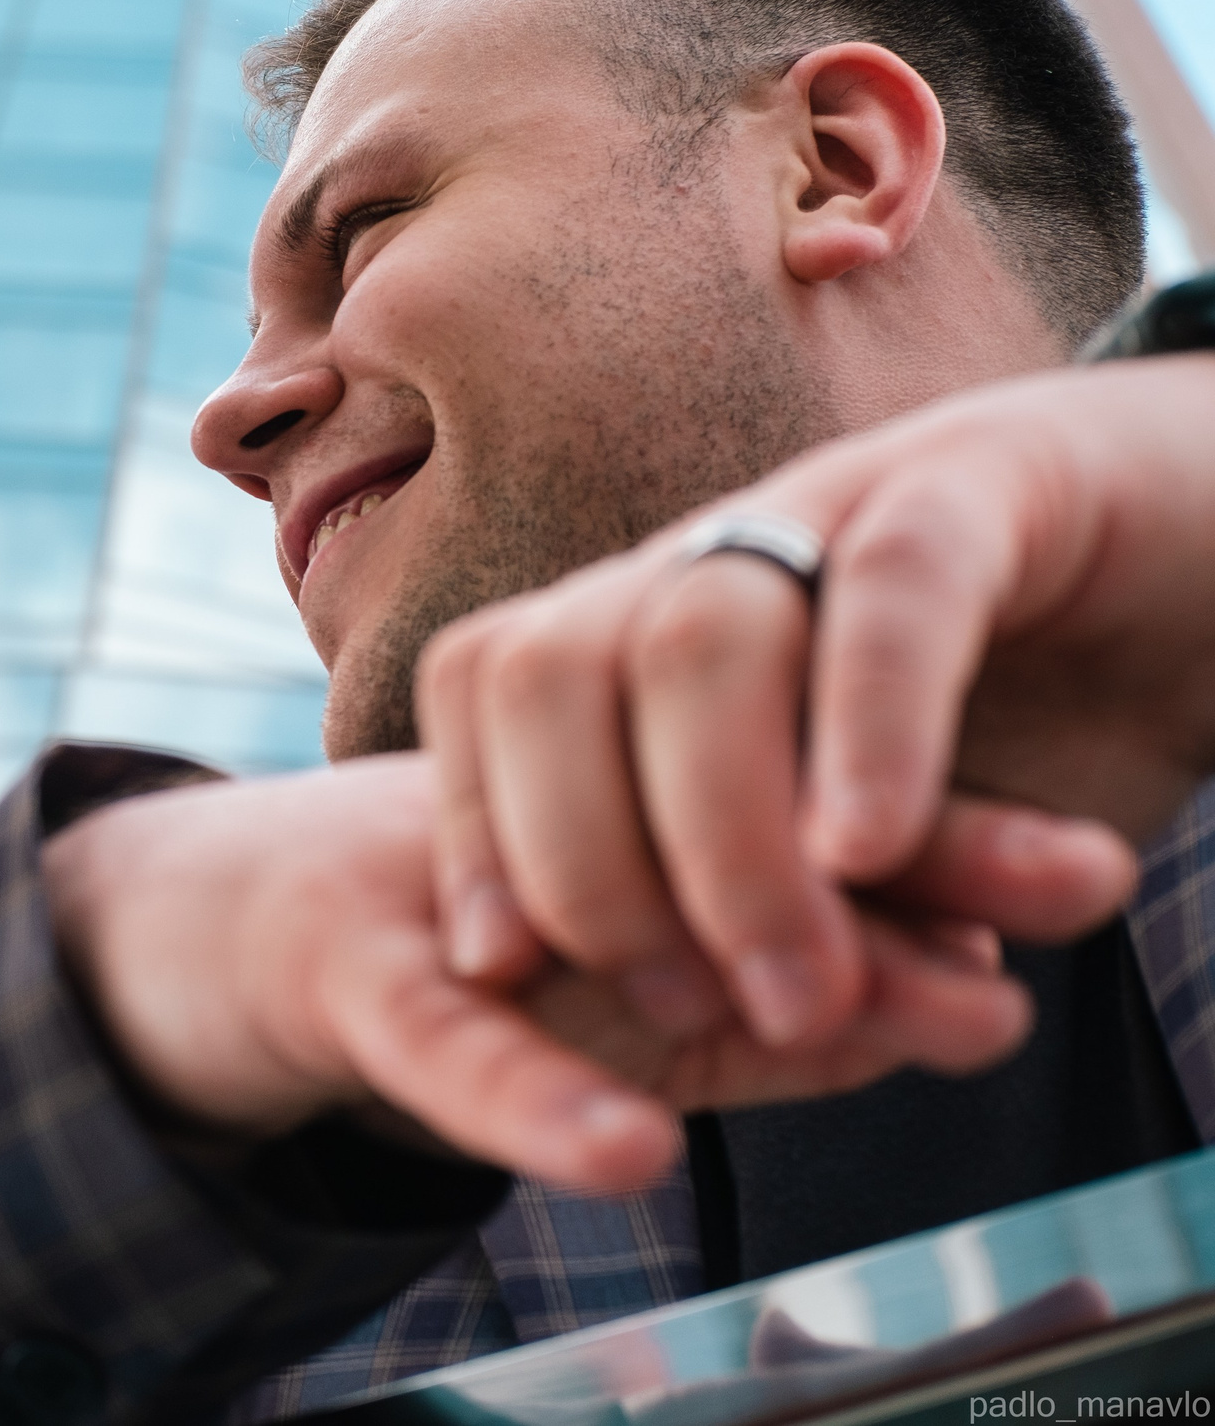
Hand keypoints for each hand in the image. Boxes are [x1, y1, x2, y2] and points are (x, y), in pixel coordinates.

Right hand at [44, 758, 1040, 1193]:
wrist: (293, 934)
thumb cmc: (537, 958)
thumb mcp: (708, 997)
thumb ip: (833, 1000)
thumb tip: (990, 997)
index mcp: (668, 799)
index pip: (821, 804)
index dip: (958, 839)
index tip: (1081, 879)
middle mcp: (574, 816)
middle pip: (724, 803)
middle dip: (880, 871)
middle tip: (1016, 932)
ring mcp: (451, 877)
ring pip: (600, 897)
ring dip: (721, 949)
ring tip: (832, 1017)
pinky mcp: (349, 973)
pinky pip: (444, 1045)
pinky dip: (534, 1099)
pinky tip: (624, 1151)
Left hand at [414, 355, 1214, 1048]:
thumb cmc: (1034, 711)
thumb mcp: (872, 843)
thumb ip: (774, 906)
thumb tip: (669, 1028)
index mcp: (667, 619)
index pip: (487, 685)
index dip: (474, 823)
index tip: (500, 970)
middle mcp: (728, 551)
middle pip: (549, 667)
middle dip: (583, 864)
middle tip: (690, 1012)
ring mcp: (847, 501)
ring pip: (697, 640)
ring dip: (726, 845)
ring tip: (802, 998)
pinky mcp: (994, 481)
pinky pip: (892, 587)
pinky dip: (866, 728)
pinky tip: (872, 851)